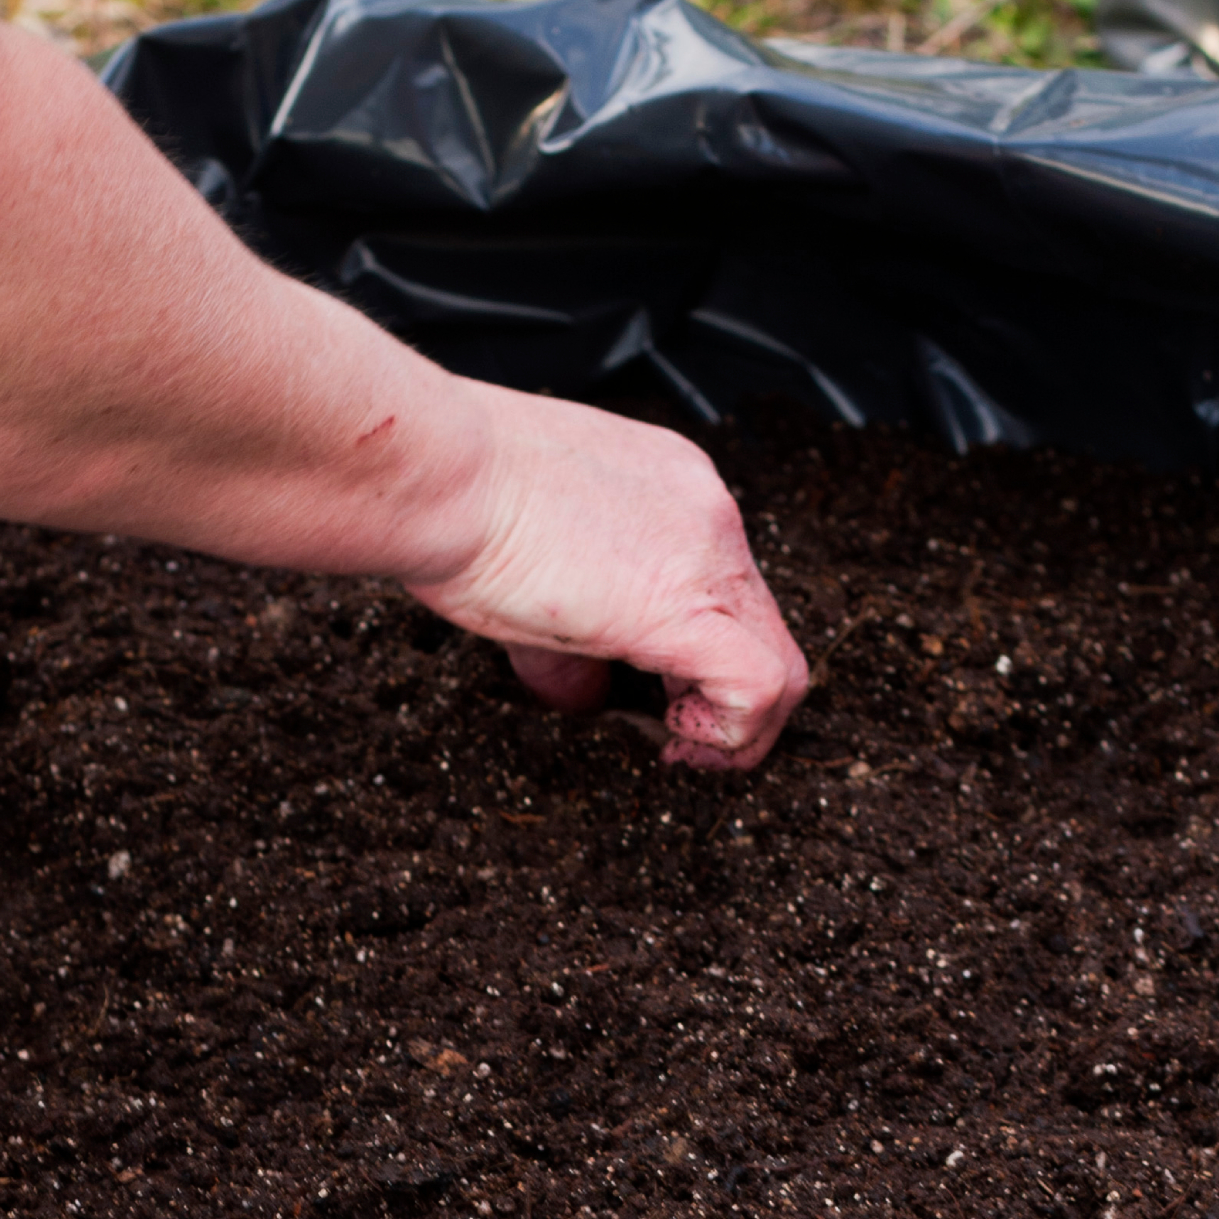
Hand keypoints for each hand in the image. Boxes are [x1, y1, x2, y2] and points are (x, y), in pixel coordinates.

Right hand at [407, 388, 807, 770]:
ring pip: (780, 666)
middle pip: (764, 629)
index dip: (701, 659)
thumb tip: (586, 693)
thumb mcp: (530, 560)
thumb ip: (577, 627)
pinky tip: (674, 739)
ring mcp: (708, 555)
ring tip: (676, 745)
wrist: (438, 473)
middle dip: (723, 700)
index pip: (725, 586)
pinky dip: (731, 735)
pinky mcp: (687, 608)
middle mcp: (707, 513)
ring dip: (737, 727)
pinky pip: (758, 688)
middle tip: (671, 735)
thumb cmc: (454, 500)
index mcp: (671, 489)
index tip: (656, 696)